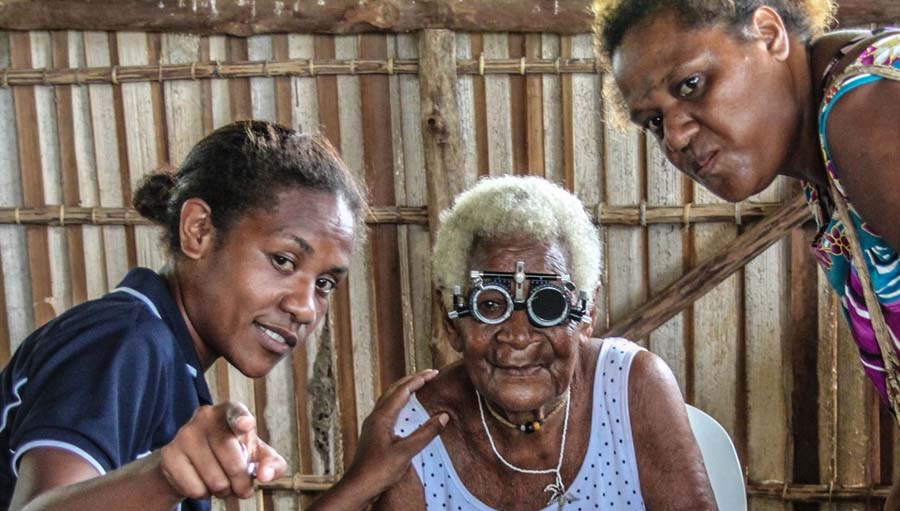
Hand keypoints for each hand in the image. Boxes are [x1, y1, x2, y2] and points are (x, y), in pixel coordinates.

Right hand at [158, 401, 287, 500]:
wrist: (193, 461)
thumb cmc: (234, 454)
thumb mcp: (257, 455)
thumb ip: (271, 464)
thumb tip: (266, 475)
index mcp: (230, 411)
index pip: (236, 413)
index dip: (242, 419)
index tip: (246, 425)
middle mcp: (206, 417)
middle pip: (232, 459)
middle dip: (242, 483)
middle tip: (242, 488)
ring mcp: (185, 434)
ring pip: (214, 479)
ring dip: (223, 490)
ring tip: (221, 482)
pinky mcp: (169, 455)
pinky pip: (195, 488)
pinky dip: (203, 494)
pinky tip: (202, 482)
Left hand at [343, 369, 448, 495]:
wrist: (358, 486)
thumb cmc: (378, 470)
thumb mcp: (406, 452)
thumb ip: (425, 433)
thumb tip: (443, 416)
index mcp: (382, 417)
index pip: (403, 391)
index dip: (419, 380)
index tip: (433, 373)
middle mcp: (375, 416)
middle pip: (394, 390)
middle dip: (412, 380)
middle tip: (429, 374)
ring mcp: (373, 424)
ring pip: (389, 398)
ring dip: (404, 389)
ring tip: (419, 385)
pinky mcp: (373, 432)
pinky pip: (387, 408)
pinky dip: (399, 401)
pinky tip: (405, 409)